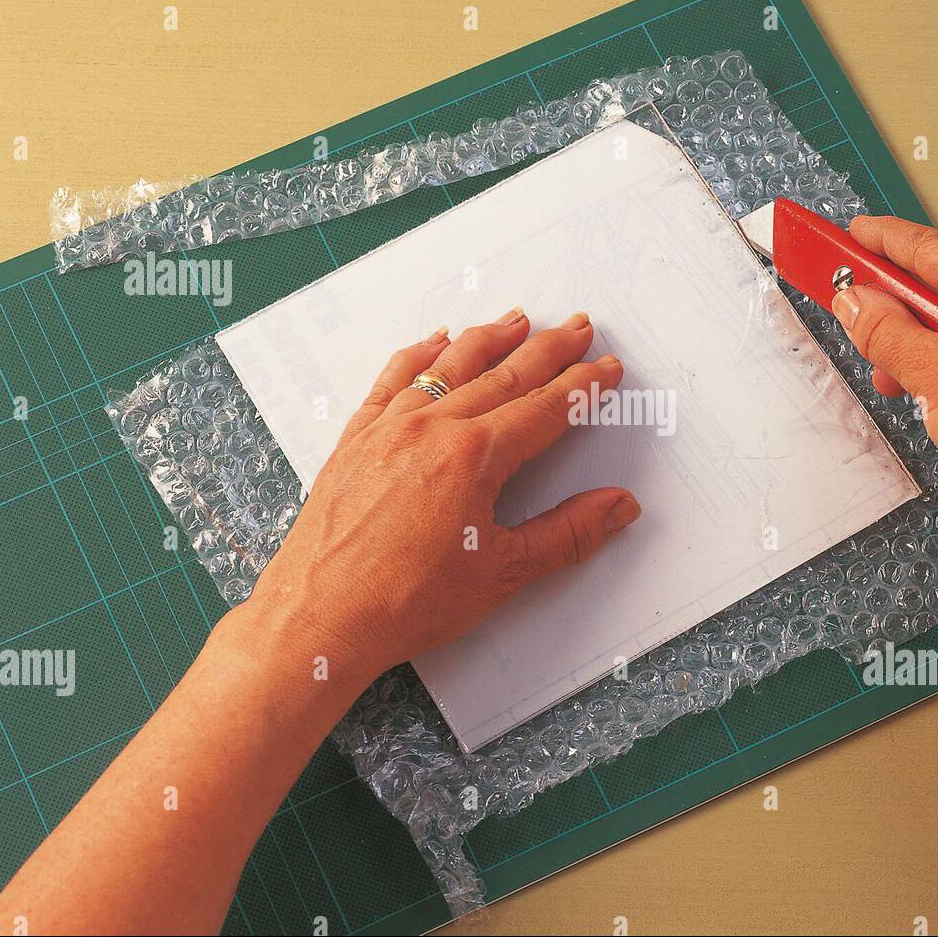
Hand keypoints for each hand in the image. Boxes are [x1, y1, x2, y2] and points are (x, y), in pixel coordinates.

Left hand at [244, 309, 640, 685]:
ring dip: (489, 338)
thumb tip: (618, 506)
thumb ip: (567, 535)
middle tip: (579, 326)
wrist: (319, 618)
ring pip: (450, 366)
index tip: (606, 368)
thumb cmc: (403, 602)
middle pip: (504, 375)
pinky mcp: (356, 439)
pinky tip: (435, 341)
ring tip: (517, 318)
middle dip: (548, 348)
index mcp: (474, 458)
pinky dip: (419, 355)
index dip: (583, 386)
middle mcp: (432, 429)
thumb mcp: (502, 574)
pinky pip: (393, 380)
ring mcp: (390, 428)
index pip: (545, 409)